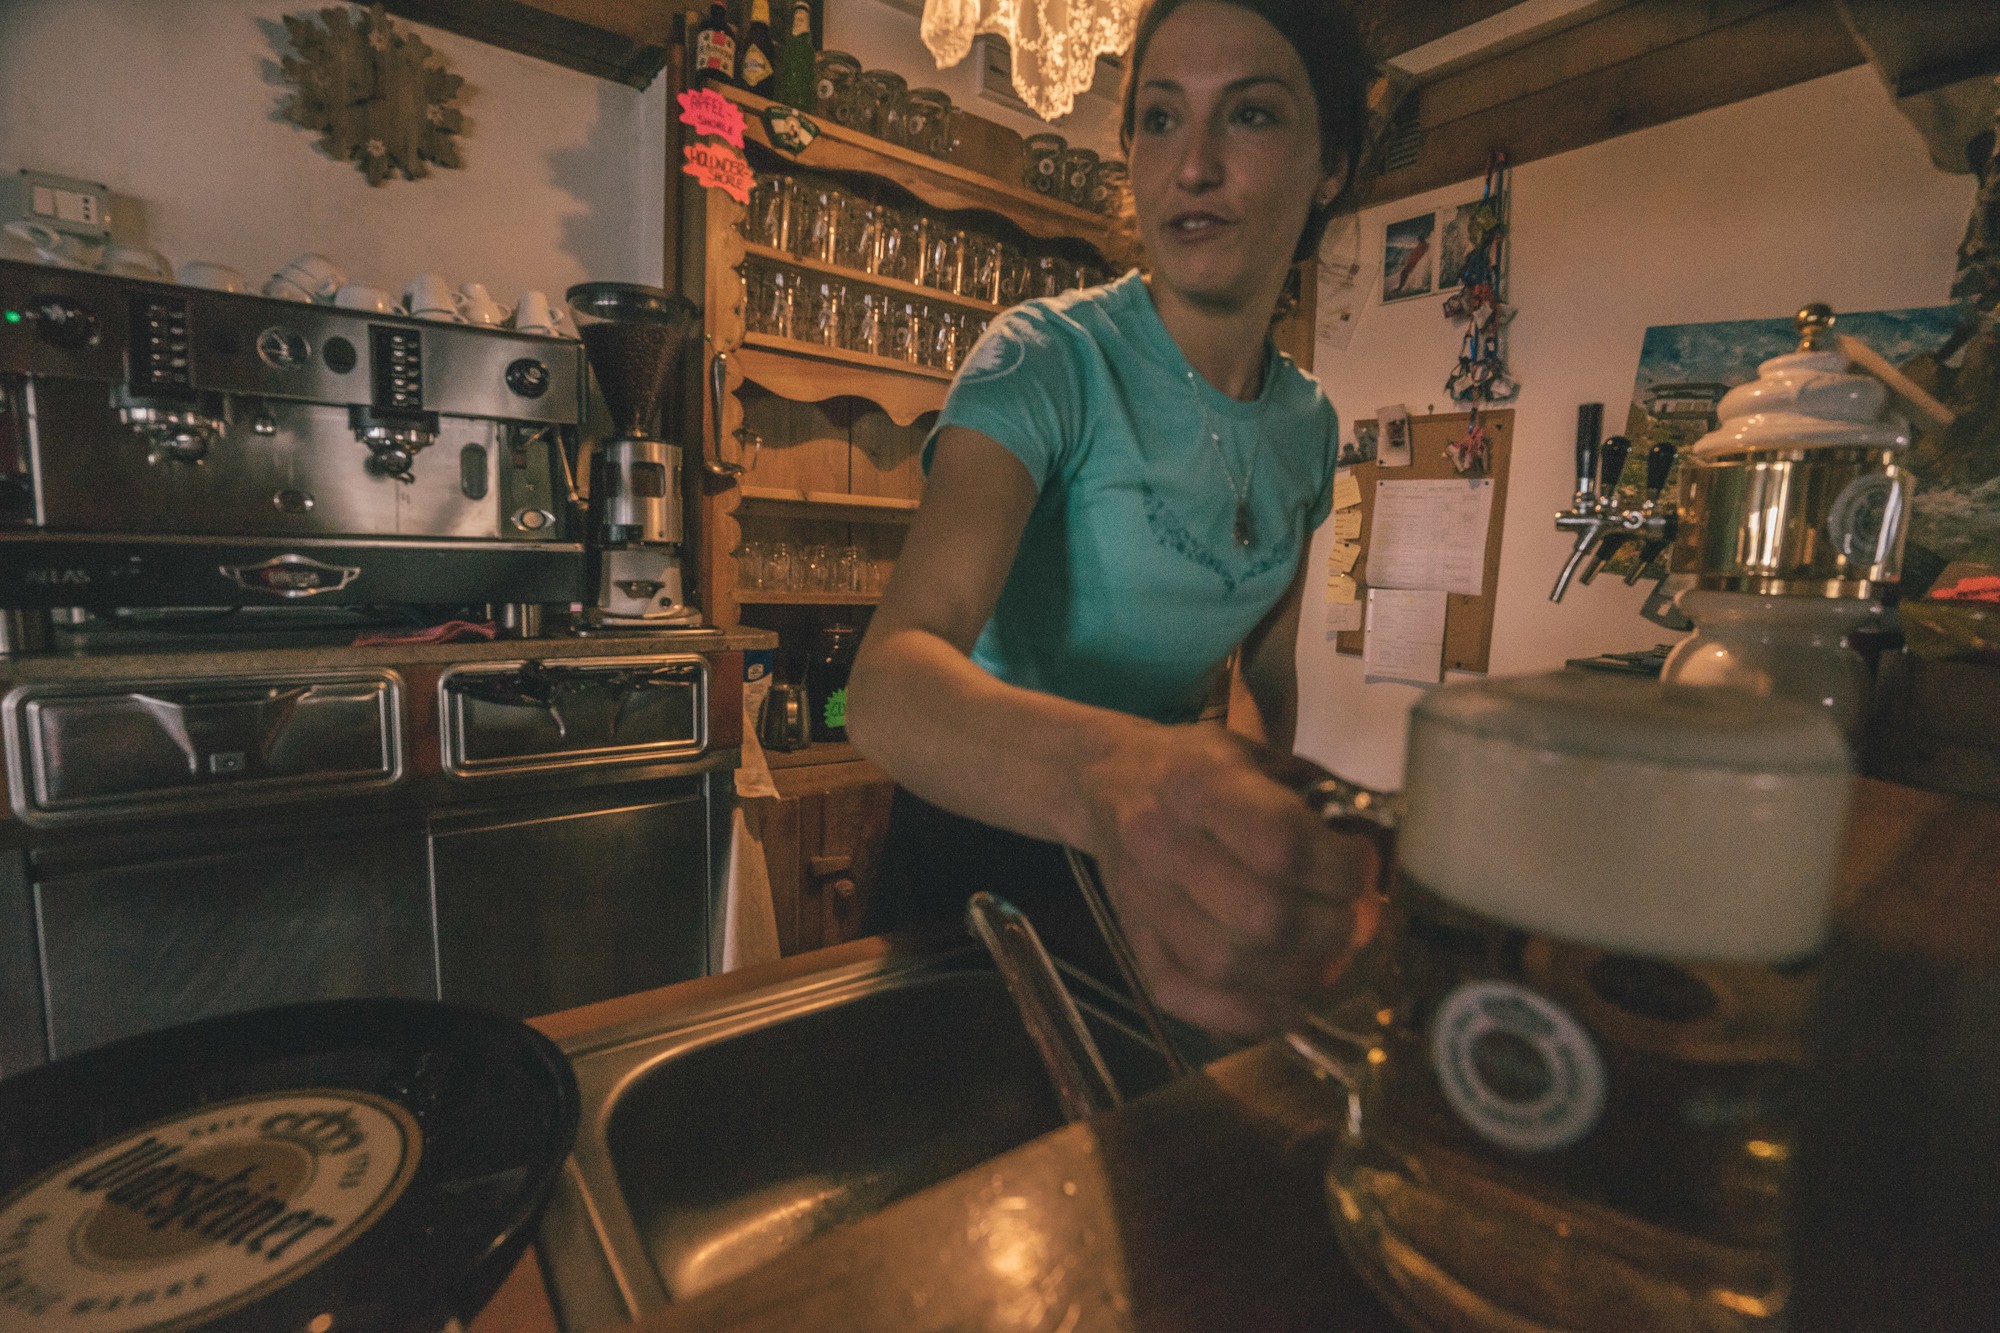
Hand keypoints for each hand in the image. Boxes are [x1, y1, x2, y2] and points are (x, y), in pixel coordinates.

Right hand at [1081, 723, 1383, 1037]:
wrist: (1106, 782)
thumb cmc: (1198, 768)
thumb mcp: (1253, 754)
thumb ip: (1311, 798)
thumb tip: (1381, 856)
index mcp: (1196, 782)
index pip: (1279, 843)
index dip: (1339, 869)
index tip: (1363, 868)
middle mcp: (1159, 842)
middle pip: (1261, 915)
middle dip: (1331, 928)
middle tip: (1357, 921)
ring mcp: (1141, 901)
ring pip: (1227, 965)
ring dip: (1298, 974)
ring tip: (1331, 960)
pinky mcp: (1132, 945)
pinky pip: (1188, 998)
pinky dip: (1247, 1013)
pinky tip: (1288, 1001)